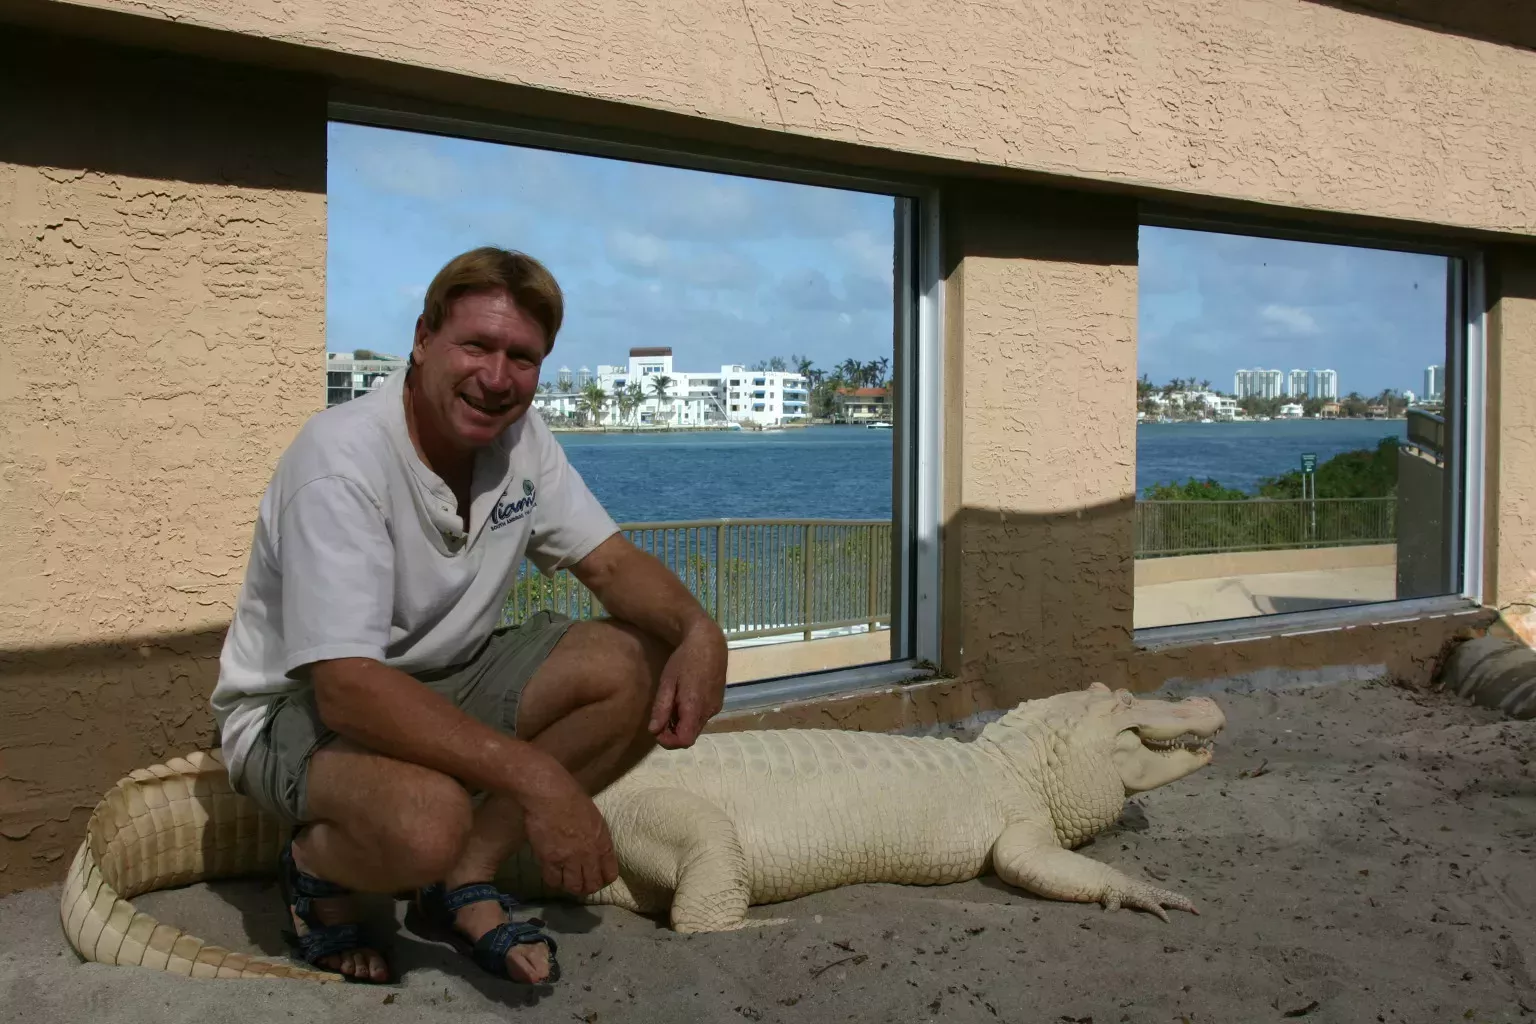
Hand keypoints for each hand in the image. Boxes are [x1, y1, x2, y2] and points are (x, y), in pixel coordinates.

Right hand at [520, 766, 618, 896]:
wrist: (550, 795)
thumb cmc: (573, 798)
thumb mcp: (595, 818)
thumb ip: (597, 838)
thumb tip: (595, 851)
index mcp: (603, 843)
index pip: (610, 874)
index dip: (603, 879)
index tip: (597, 878)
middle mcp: (589, 855)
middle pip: (592, 885)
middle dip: (587, 887)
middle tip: (580, 883)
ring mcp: (569, 859)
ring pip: (574, 887)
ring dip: (571, 887)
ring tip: (566, 881)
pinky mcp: (550, 860)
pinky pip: (553, 881)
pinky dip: (554, 881)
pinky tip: (553, 875)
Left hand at [648, 620, 726, 748]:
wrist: (709, 642)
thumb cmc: (684, 659)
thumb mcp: (667, 682)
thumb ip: (661, 708)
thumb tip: (653, 731)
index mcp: (695, 707)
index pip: (684, 741)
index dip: (669, 742)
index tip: (657, 731)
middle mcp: (709, 711)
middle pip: (690, 737)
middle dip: (673, 733)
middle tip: (661, 717)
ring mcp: (716, 707)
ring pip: (696, 728)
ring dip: (682, 724)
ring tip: (672, 705)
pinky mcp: (719, 702)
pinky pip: (702, 718)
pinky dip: (691, 716)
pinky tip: (684, 699)